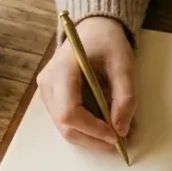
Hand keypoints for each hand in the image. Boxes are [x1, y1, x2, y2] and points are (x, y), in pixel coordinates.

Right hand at [37, 16, 134, 150]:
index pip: (69, 112)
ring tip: (118, 132)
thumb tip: (122, 130)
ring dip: (92, 136)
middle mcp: (48, 83)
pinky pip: (68, 122)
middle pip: (65, 126)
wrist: (93, 28)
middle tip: (121, 142)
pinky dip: (88, 128)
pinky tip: (106, 124)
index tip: (116, 136)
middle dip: (93, 139)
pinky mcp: (53, 98)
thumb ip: (125, 97)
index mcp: (62, 70)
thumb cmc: (107, 41)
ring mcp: (47, 91)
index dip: (92, 129)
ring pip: (65, 128)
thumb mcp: (123, 64)